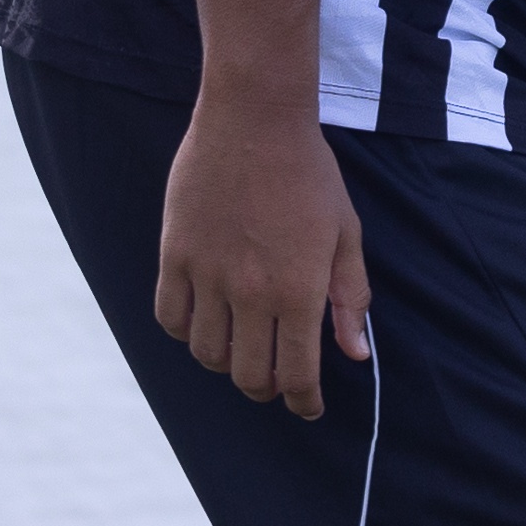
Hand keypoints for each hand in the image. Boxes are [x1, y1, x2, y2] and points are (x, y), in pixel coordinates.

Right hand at [157, 99, 370, 420]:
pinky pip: (170, 317)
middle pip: (249, 375)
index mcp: (299, 291)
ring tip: (241, 346)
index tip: (308, 406)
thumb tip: (355, 353)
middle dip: (266, 388)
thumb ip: (349, 297)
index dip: (304, 402)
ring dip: (226, 361)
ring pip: (207, 353)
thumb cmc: (309, 174)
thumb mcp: (345, 234)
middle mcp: (251, 292)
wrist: (255, 118)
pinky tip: (205, 320)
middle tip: (275, 378)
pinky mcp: (175, 255)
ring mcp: (208, 275)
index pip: (298, 374)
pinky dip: (186, 331)